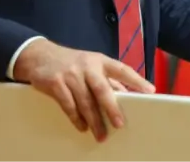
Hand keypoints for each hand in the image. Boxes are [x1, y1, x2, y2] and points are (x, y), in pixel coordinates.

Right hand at [12, 39, 154, 140]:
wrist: (39, 56)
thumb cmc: (72, 62)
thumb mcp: (91, 65)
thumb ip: (108, 79)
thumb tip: (128, 94)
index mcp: (100, 60)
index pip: (122, 69)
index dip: (136, 80)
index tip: (150, 91)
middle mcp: (87, 66)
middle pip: (102, 88)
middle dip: (112, 108)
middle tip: (119, 124)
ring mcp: (70, 74)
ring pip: (85, 101)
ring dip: (93, 120)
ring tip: (100, 135)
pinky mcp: (55, 83)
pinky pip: (68, 104)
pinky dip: (76, 118)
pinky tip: (82, 127)